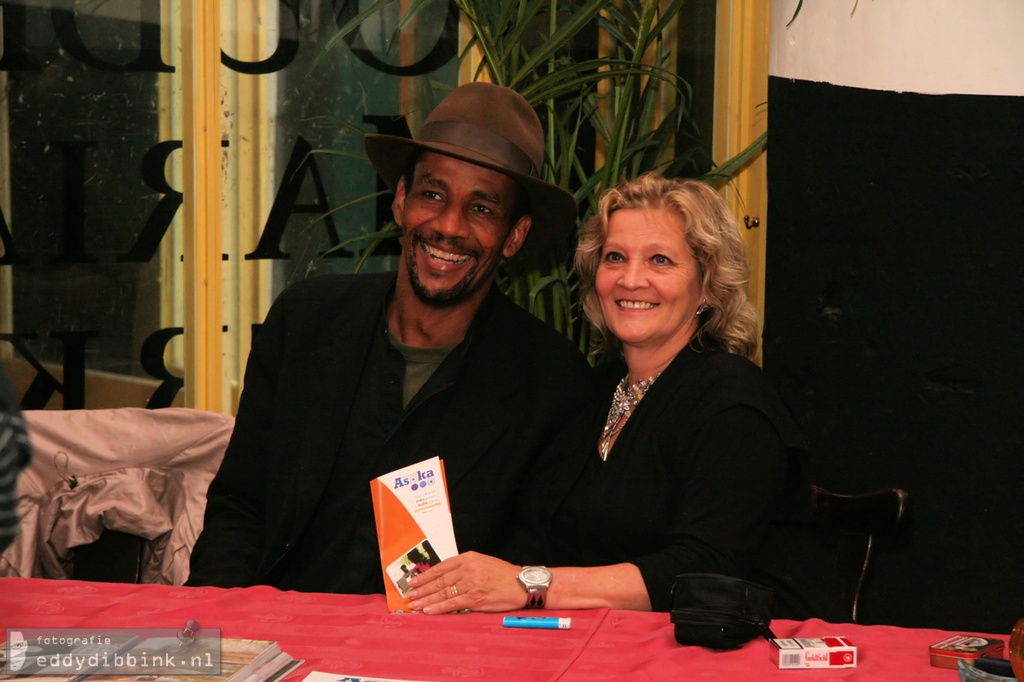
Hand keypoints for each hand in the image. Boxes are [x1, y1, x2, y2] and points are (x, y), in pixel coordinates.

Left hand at [405, 551, 527, 613]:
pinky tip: (428, 610)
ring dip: (426, 600)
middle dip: (422, 589)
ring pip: (442, 592)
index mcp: (468, 558)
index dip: (425, 575)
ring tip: (414, 604)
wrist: (521, 583)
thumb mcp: (482, 562)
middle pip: (439, 580)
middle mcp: (467, 569)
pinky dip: (438, 607)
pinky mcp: (474, 598)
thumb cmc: (502, 574)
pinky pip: (452, 603)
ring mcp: (470, 584)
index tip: (414, 582)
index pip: (441, 567)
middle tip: (409, 595)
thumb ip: (464, 567)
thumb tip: (445, 577)